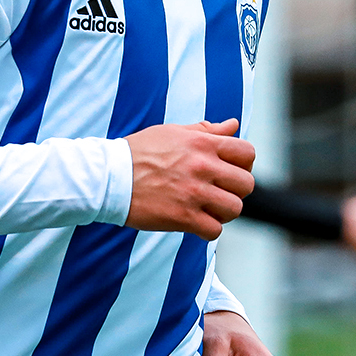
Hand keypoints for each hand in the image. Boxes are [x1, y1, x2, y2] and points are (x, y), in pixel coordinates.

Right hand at [124, 119, 255, 238]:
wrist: (108, 177)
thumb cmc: (138, 153)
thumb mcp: (172, 132)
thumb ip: (206, 130)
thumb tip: (232, 125)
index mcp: (202, 143)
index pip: (247, 153)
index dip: (244, 164)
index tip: (230, 171)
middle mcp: (202, 167)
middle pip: (246, 184)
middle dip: (236, 190)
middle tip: (219, 192)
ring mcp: (194, 193)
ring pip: (234, 209)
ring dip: (224, 211)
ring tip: (207, 209)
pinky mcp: (183, 217)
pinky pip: (215, 230)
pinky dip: (208, 229)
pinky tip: (195, 222)